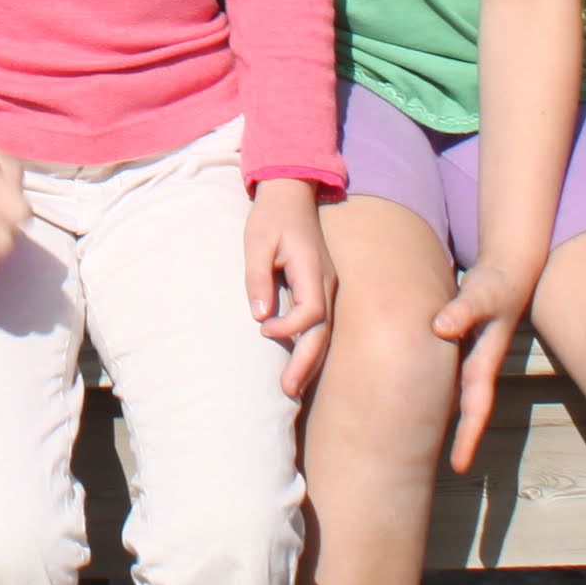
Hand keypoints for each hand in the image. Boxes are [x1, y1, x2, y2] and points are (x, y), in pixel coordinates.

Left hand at [245, 180, 335, 399]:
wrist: (291, 194)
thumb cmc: (271, 216)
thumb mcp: (257, 242)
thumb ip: (257, 278)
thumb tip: (259, 317)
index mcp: (312, 267)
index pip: (312, 311)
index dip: (290, 327)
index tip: (263, 329)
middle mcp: (327, 281)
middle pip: (323, 330)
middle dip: (306, 363)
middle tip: (287, 391)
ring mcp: (328, 285)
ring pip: (326, 331)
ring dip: (310, 360)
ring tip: (292, 388)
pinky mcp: (322, 288)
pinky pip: (321, 323)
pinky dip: (312, 345)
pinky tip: (300, 364)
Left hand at [428, 263, 541, 472]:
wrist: (509, 269)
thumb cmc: (497, 283)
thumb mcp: (483, 294)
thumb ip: (464, 310)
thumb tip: (440, 327)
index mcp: (483, 364)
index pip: (476, 409)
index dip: (468, 438)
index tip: (459, 466)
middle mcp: (476, 366)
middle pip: (465, 412)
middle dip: (457, 442)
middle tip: (442, 471)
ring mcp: (467, 358)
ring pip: (454, 397)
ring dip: (443, 419)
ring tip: (416, 444)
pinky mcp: (457, 345)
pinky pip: (443, 376)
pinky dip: (432, 391)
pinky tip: (410, 398)